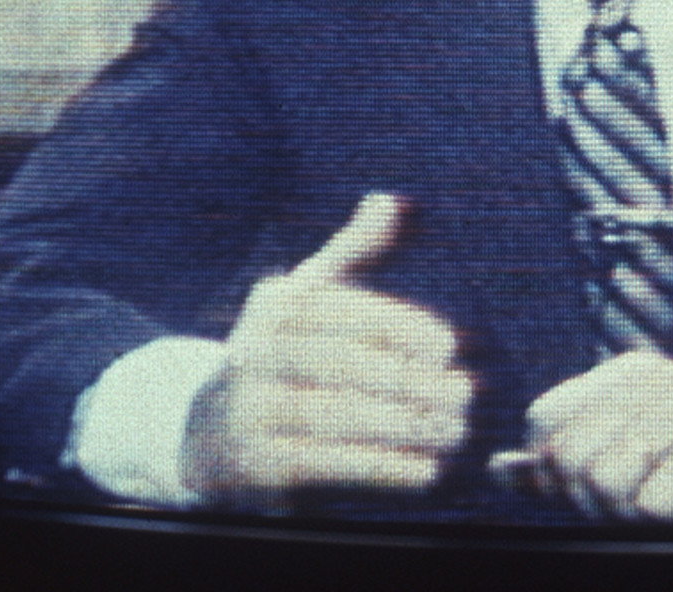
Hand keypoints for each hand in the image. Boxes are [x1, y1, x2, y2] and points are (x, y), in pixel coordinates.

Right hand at [180, 193, 472, 498]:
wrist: (210, 430)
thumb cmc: (285, 353)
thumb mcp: (308, 297)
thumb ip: (352, 252)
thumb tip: (388, 202)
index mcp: (277, 305)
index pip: (343, 311)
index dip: (398, 326)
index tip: (447, 347)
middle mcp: (253, 352)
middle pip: (341, 365)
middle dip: (409, 382)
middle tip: (463, 395)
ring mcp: (248, 408)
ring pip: (335, 416)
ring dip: (402, 426)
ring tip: (452, 432)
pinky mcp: (254, 462)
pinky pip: (324, 464)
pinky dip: (379, 468)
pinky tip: (423, 470)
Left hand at [493, 350, 672, 521]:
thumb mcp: (641, 447)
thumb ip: (567, 460)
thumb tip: (498, 470)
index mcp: (625, 376)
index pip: (543, 421)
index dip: (556, 471)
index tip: (597, 490)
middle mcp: (652, 383)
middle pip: (570, 458)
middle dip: (591, 503)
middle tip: (639, 508)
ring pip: (606, 482)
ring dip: (630, 517)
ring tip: (668, 508)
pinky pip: (655, 505)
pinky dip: (670, 523)